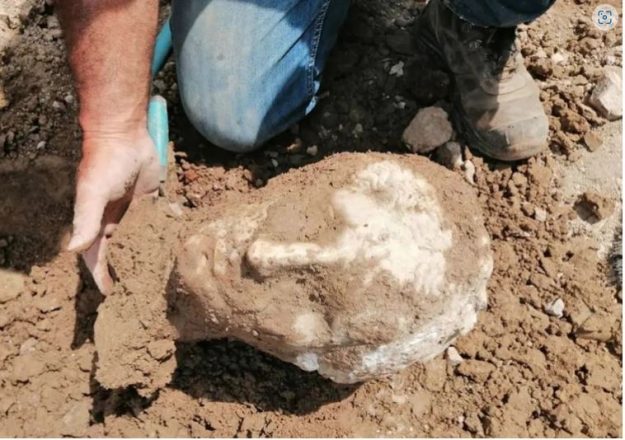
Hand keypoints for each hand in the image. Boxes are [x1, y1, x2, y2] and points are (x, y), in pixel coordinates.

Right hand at [67, 129, 159, 293]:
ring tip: (161, 276)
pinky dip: (165, 233)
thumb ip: (85, 222)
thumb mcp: (92, 194)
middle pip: (120, 251)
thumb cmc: (104, 165)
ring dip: (148, 255)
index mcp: (96, 223)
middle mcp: (114, 220)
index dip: (101, 275)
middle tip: (140, 290)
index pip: (96, 256)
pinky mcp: (152, 201)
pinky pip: (158, 221)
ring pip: (140, 240)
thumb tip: (72, 250)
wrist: (125, 136)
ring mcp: (134, 212)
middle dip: (127, 269)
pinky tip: (177, 247)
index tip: (109, 294)